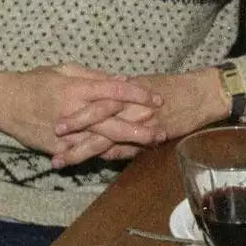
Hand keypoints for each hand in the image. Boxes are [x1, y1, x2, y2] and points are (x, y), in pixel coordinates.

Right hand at [0, 64, 164, 166]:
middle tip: (161, 132)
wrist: (5, 102)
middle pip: (113, 122)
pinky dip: (103, 156)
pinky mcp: (58, 148)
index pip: (115, 91)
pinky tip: (121, 158)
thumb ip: (94, 76)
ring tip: (147, 147)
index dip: (138, 94)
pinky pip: (84, 154)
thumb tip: (121, 80)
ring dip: (127, 145)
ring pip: (101, 142)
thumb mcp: (64, 69)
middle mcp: (74, 112)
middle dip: (139, 128)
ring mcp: (66, 133)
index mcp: (77, 89)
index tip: (157, 98)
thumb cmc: (36, 81)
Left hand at [51, 69, 227, 163]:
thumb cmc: (169, 87)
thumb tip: (98, 92)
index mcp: (122, 89)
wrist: (199, 94)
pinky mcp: (148, 136)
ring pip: (103, 139)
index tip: (48, 119)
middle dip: (69, 134)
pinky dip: (106, 157)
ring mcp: (137, 123)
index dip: (71, 111)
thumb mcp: (139, 81)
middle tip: (46, 142)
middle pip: (91, 122)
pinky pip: (124, 150)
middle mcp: (127, 106)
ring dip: (79, 151)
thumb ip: (117, 88)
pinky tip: (91, 164)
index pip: (91, 101)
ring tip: (58, 160)